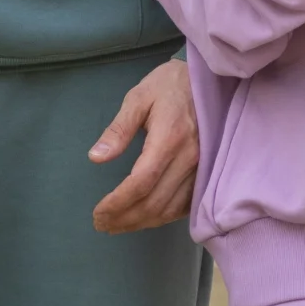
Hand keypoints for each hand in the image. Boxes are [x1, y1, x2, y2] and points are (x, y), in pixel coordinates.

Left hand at [90, 58, 197, 232]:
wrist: (209, 79)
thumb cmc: (168, 85)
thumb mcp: (137, 98)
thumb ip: (118, 129)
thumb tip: (95, 157)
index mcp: (169, 138)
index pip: (141, 182)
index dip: (118, 203)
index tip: (98, 212)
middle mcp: (189, 159)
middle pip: (155, 202)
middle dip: (126, 219)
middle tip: (101, 224)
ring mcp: (202, 169)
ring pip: (171, 209)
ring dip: (143, 223)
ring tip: (118, 225)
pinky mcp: (207, 173)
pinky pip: (186, 205)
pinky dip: (163, 217)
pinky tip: (145, 218)